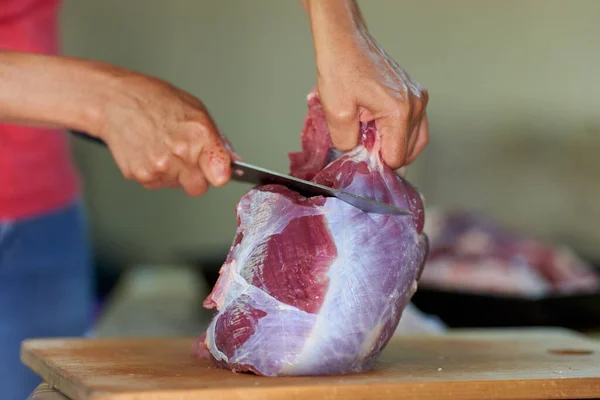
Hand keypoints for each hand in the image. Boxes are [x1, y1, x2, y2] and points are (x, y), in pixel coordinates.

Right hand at [95, 72, 235, 195]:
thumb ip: (217, 139)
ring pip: (177, 186)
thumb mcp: (195, 109)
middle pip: (199, 188)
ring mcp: (158, 168)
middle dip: (196, 177)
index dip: (220, 174)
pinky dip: (156, 172)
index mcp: (198, 136)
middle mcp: (179, 155)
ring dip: (174, 173)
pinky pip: (157, 184)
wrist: (114, 101)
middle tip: (186, 157)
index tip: (218, 171)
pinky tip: (150, 151)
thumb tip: (233, 161)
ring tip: (163, 146)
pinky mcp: (140, 176)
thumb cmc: (154, 100)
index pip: (220, 176)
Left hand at [306, 0, 428, 169]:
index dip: (378, 164)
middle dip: (387, 155)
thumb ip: (347, 142)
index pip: (397, 157)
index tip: (362, 160)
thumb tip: (354, 154)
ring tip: (372, 142)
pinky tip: (379, 129)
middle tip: (365, 151)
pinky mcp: (413, 92)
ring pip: (415, 138)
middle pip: (409, 151)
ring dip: (394, 145)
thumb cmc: (340, 68)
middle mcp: (416, 104)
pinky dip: (398, 132)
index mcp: (400, 111)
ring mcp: (418, 97)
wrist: (344, 40)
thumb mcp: (336, 112)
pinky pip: (413, 123)